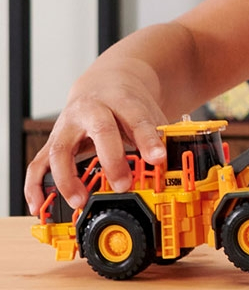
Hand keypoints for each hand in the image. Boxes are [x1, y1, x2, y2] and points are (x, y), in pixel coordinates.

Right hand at [24, 58, 168, 215]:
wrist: (104, 83)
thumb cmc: (128, 104)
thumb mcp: (147, 113)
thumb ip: (158, 135)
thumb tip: (173, 163)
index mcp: (121, 100)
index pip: (137, 119)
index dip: (148, 140)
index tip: (159, 159)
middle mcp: (91, 110)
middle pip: (101, 131)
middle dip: (113, 160)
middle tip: (123, 185)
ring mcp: (68, 125)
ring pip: (61, 150)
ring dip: (68, 178)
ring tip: (80, 201)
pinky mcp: (52, 141)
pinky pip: (38, 164)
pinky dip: (35, 186)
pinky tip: (38, 206)